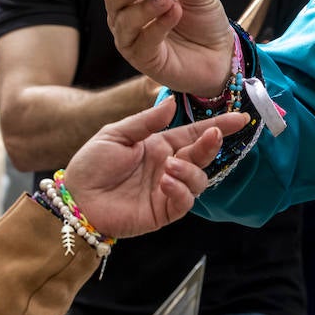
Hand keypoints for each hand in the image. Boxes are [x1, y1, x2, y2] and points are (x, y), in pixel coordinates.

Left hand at [64, 97, 248, 239]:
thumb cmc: (91, 165)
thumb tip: (173, 102)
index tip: (240, 117)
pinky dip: (180, 191)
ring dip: (191, 170)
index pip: (196, 133)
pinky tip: (166, 181)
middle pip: (202, 155)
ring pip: (198, 180)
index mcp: (162, 145)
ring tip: (170, 166)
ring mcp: (167, 190)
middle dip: (211, 145)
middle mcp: (170, 166)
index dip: (219, 125)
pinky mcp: (162, 212)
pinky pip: (184, 202)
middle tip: (213, 135)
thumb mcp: (116, 134)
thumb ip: (146, 121)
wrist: (73, 200)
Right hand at [102, 0, 235, 97]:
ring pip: (123, 21)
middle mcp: (128, 14)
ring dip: (145, 8)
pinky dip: (158, 26)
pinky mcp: (143, 58)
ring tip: (168, 0)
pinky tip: (174, 15)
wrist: (220, 52)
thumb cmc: (204, 20)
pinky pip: (141, 42)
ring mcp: (133, 37)